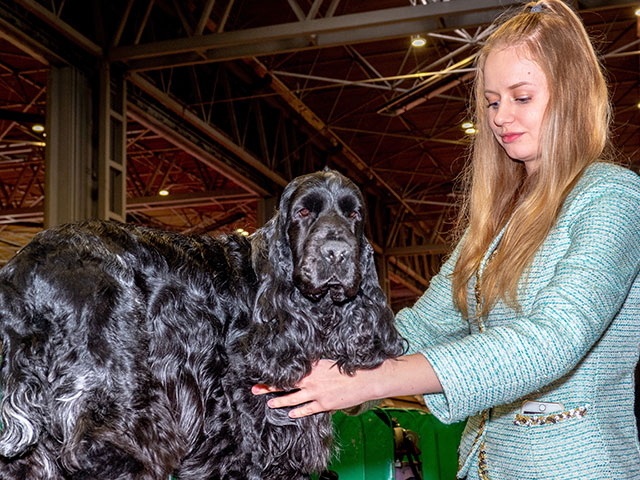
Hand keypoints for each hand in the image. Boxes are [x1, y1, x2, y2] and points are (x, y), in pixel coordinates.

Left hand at [252, 359, 375, 417]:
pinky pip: (307, 409)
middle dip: (269, 386)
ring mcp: (317, 393)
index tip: (263, 372)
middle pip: (286, 383)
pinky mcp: (324, 404)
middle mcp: (312, 379)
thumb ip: (317, 365)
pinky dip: (298, 412)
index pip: (289, 370)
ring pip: (293, 398)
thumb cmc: (350, 368)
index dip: (275, 372)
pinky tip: (290, 414)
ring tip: (270, 403)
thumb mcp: (330, 362)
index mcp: (313, 366)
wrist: (366, 379)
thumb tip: (307, 365)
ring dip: (280, 401)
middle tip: (255, 388)